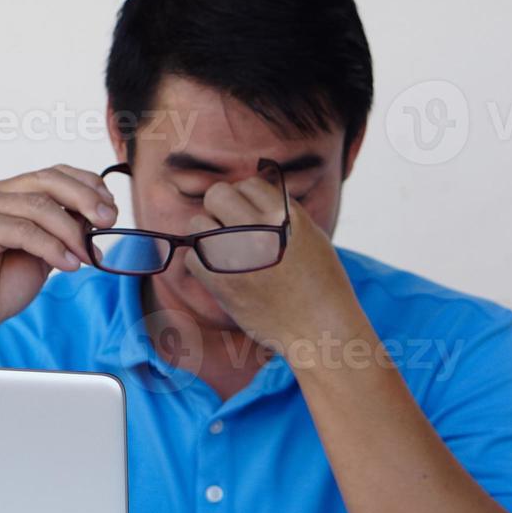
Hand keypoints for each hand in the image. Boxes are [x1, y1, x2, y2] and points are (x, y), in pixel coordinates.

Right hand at [0, 165, 117, 363]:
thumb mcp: (45, 251)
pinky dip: (52, 247)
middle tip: (109, 220)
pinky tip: (68, 264)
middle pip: (48, 180)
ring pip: (39, 206)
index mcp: (8, 192)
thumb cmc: (0, 284)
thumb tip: (99, 214)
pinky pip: (24, 230)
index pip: (53, 173)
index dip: (86, 184)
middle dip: (85, 199)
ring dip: (71, 231)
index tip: (111, 207)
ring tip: (87, 255)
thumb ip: (64, 229)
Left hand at [185, 174, 365, 354]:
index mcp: (284, 214)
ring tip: (223, 252)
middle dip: (220, 209)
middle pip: (216, 195)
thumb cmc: (320, 283)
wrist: (320, 328)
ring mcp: (236, 255)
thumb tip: (249, 193)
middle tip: (230, 229)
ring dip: (206, 235)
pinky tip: (219, 273)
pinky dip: (200, 263)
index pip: (248, 184)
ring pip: (197, 224)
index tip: (251, 217)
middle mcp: (258, 230)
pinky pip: (192, 257)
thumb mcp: (310, 235)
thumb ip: (280, 211)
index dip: (247, 199)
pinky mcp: (220, 282)